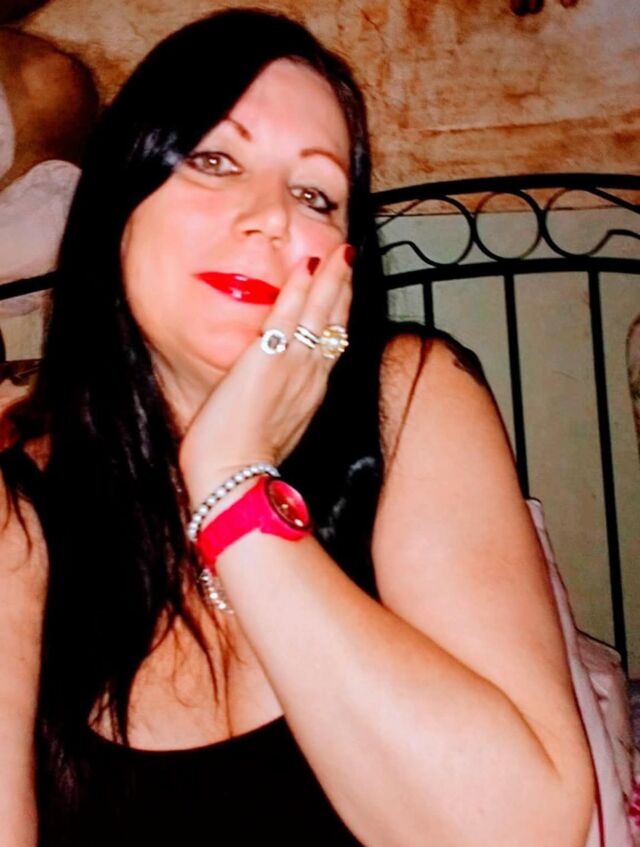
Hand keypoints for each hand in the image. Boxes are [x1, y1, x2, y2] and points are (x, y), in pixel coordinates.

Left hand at [179, 242, 352, 504]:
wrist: (232, 476)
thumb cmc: (242, 459)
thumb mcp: (272, 429)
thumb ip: (278, 405)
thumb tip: (270, 395)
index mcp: (310, 394)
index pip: (331, 345)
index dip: (339, 315)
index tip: (342, 293)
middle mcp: (310, 377)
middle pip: (335, 324)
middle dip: (343, 290)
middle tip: (348, 260)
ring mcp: (293, 367)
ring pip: (320, 315)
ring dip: (331, 280)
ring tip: (339, 253)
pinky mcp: (269, 361)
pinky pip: (289, 316)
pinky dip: (299, 290)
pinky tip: (306, 267)